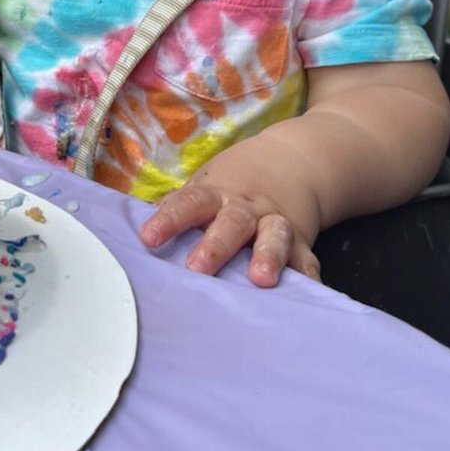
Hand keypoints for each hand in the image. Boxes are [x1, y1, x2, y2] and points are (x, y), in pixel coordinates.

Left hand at [139, 180, 320, 287]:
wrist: (293, 160)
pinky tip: (307, 290)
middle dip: (215, 246)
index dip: (168, 220)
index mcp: (215, 193)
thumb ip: (181, 207)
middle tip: (197, 268)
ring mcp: (275, 222)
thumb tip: (141, 230)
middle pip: (231, 222)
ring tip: (260, 279)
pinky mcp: (301, 239)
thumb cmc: (235, 182)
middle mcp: (245, 207)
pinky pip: (306, 258)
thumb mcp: (206, 185)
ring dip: (267, 256)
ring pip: (273, 235)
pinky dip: (307, 275)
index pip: (188, 203)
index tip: (148, 238)